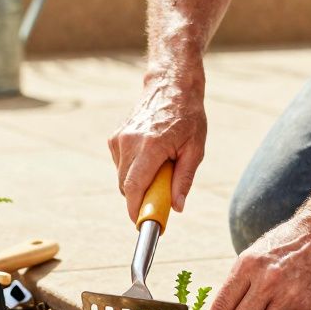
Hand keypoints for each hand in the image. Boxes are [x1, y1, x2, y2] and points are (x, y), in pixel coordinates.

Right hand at [108, 74, 206, 219]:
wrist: (171, 86)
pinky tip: (149, 157)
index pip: (134, 186)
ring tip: (159, 169)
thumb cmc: (188, 117)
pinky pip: (120, 165)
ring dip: (137, 183)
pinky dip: (133, 170)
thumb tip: (177, 206)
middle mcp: (130, 141)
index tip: (141, 223)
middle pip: (126, 186)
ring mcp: (120, 138)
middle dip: (139, 199)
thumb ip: (184, 179)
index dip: (135, 209)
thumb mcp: (195, 149)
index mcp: (151, 145)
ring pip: (122, 176)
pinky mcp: (115, 137)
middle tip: (158, 199)